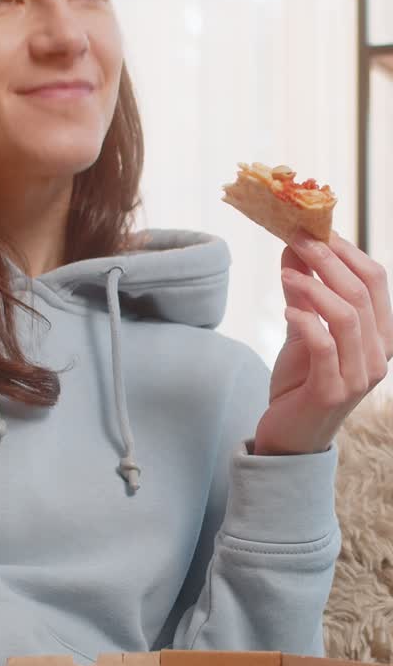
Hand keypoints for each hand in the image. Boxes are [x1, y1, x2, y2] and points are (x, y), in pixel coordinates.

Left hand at [254, 230, 392, 455]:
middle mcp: (379, 355)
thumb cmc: (300, 383)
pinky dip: (306, 320)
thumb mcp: (303, 329)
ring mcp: (360, 376)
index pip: (376, 280)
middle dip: (329, 259)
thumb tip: (294, 246)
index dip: (346, 250)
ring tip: (287, 273)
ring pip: (348, 316)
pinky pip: (325, 345)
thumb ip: (304, 291)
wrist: (287, 437)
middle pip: (363, 292)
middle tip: (297, 238)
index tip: (314, 228)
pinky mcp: (333, 392)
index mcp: (380, 335)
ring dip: (314, 286)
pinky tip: (286, 308)